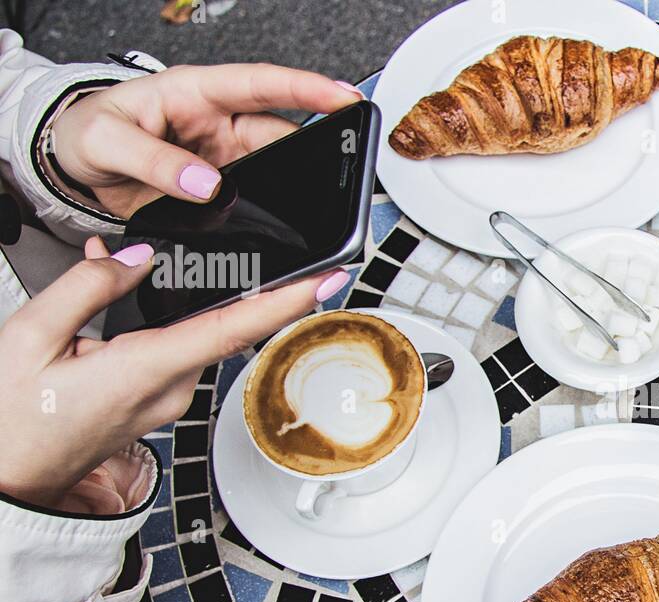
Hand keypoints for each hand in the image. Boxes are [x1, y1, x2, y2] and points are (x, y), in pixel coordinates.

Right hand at [0, 239, 350, 508]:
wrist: (4, 479)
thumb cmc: (12, 419)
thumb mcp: (30, 336)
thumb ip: (89, 288)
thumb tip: (136, 260)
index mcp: (145, 370)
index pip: (234, 329)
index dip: (287, 302)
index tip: (328, 280)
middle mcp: (169, 390)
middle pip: (218, 326)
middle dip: (224, 284)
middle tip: (238, 249)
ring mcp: (165, 402)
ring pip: (189, 335)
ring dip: (173, 301)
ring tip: (120, 269)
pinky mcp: (154, 406)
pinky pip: (169, 352)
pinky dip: (153, 323)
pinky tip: (114, 302)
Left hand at [49, 64, 362, 216]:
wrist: (76, 168)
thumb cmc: (87, 135)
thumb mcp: (104, 140)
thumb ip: (152, 160)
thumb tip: (204, 184)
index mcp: (194, 92)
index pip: (259, 84)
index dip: (305, 88)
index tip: (343, 97)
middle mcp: (217, 123)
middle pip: (281, 133)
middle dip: (319, 147)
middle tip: (350, 164)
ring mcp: (224, 159)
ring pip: (275, 170)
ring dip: (295, 187)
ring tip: (317, 206)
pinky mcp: (221, 191)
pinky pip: (256, 201)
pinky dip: (272, 215)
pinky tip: (283, 228)